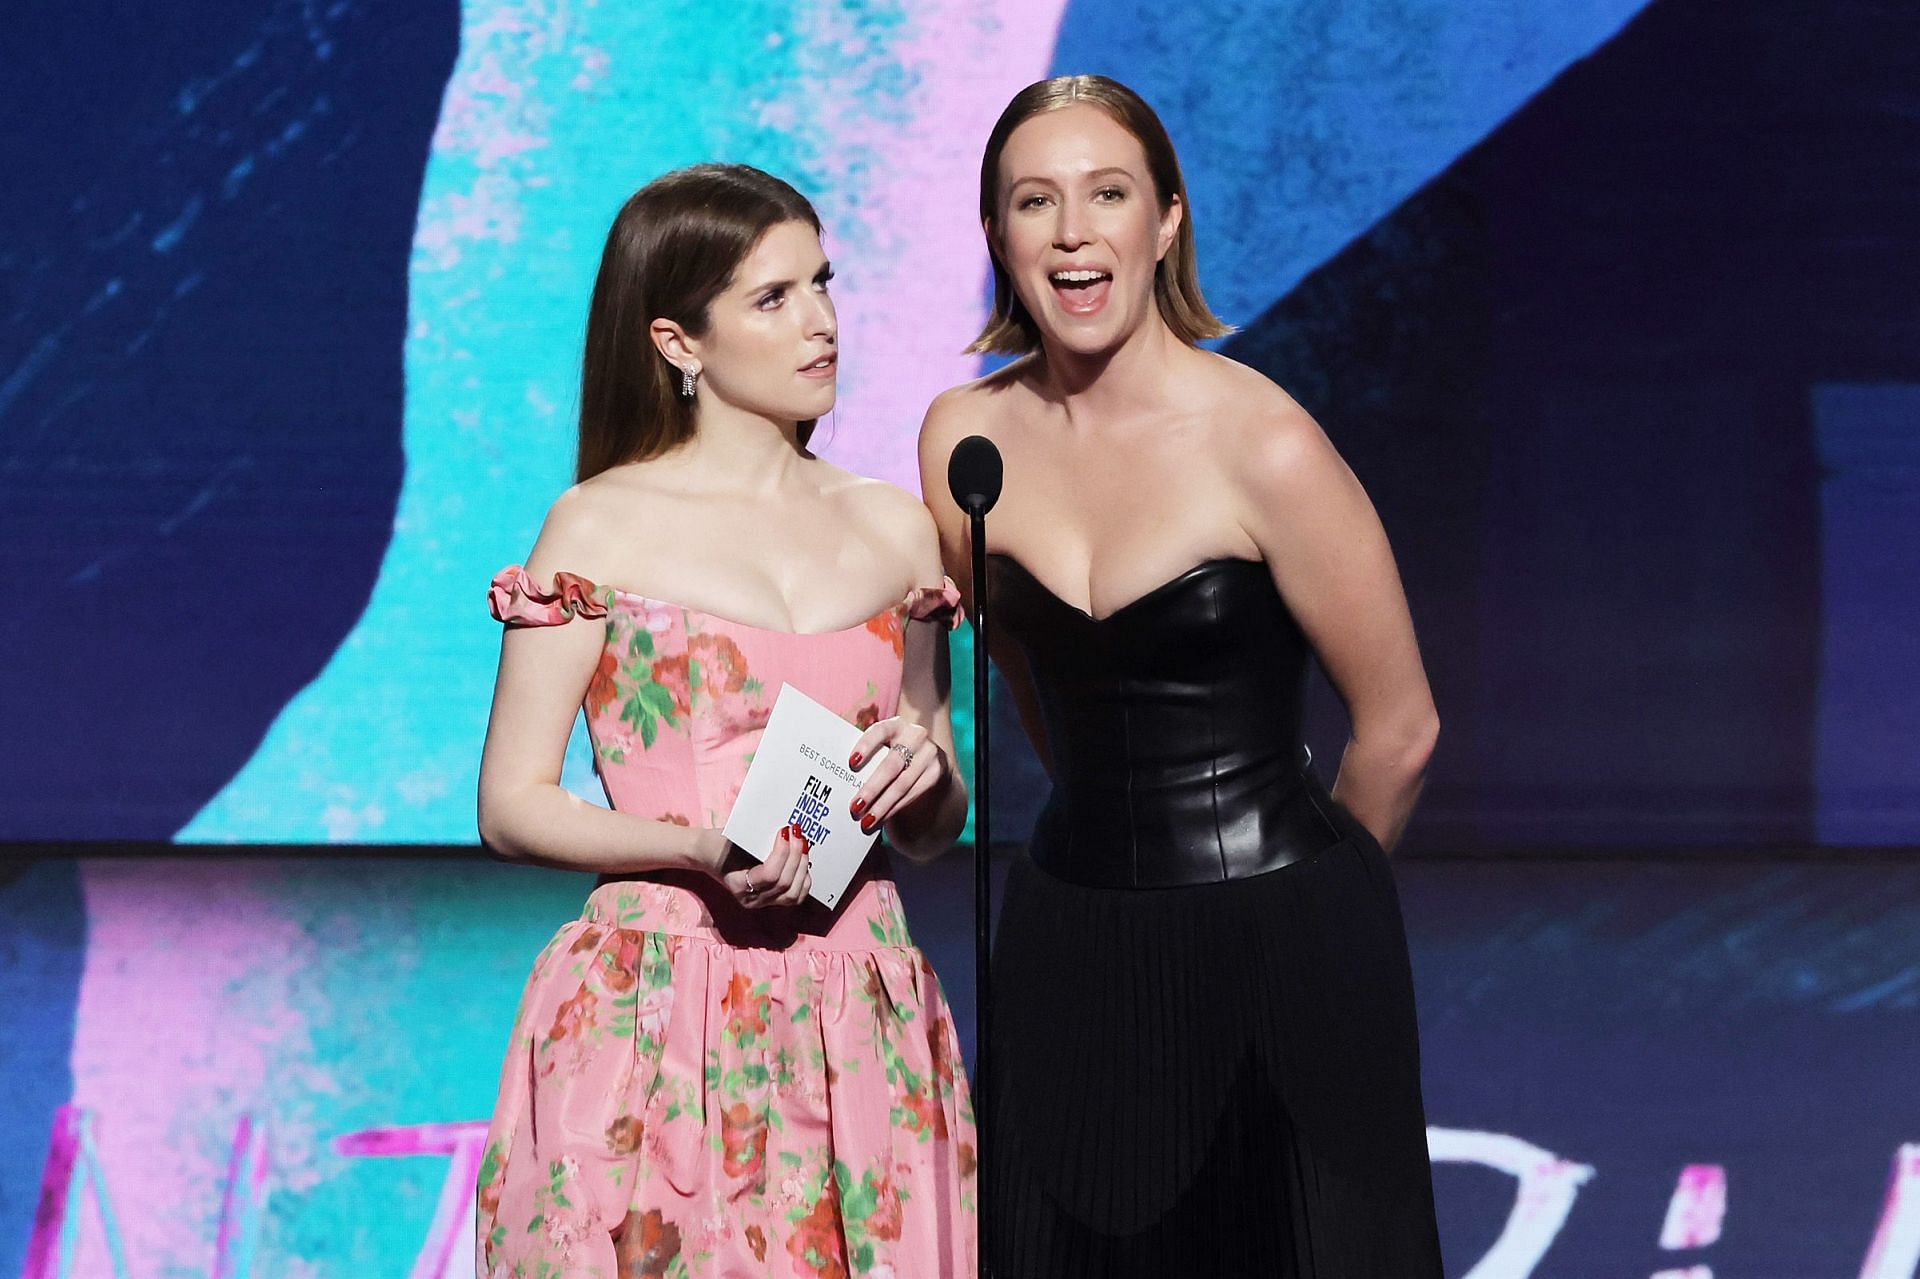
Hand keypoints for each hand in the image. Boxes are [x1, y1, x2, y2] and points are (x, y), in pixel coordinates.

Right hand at [719, 824, 813, 908]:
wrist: (710, 854)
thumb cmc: (719, 844)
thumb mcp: (731, 838)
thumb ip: (756, 838)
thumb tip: (785, 831)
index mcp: (738, 885)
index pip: (768, 875)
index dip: (781, 853)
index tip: (785, 831)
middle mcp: (752, 899)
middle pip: (784, 884)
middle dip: (795, 856)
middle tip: (797, 833)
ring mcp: (764, 902)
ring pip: (793, 894)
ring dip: (802, 867)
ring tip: (802, 844)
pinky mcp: (773, 899)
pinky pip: (796, 895)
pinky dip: (803, 878)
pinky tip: (803, 860)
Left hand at [848, 717, 947, 834]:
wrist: (926, 757)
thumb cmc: (892, 752)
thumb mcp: (883, 746)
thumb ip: (869, 757)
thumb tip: (843, 779)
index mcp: (896, 724)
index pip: (879, 731)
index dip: (866, 746)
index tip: (851, 763)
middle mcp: (915, 735)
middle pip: (892, 765)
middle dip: (872, 788)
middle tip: (855, 806)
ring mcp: (928, 753)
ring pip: (902, 784)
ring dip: (882, 805)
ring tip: (866, 820)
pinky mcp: (936, 771)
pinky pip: (912, 793)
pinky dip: (894, 807)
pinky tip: (882, 817)